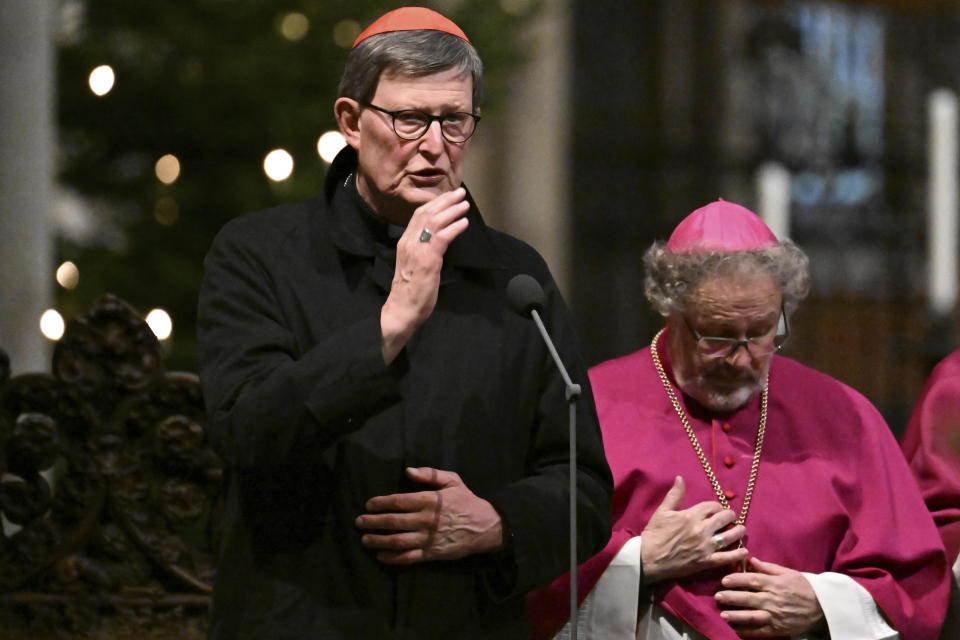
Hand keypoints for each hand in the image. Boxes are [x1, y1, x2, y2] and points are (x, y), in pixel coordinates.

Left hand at [355, 466, 502, 564]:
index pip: (399, 501)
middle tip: (359, 522)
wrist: (487, 527)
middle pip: (394, 522)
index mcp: (430, 500)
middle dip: (373, 522)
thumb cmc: (467, 501)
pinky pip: (409, 558)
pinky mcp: (432, 553)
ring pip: (398, 541)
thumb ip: (430, 474)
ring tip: (365, 539)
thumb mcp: (453, 480)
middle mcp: (427, 520)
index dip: (380, 503)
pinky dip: (393, 558)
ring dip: (378, 541)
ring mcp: (429, 538)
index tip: (368, 504)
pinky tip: (381, 556)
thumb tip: (408, 471)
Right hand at [380, 188, 469, 362]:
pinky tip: (464, 223)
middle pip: (427, 213)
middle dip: (445, 201)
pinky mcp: (428, 260)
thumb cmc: (410, 290)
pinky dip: (454, 228)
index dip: (434, 203)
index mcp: (405, 242)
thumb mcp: (414, 264)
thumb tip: (437, 241)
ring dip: (452, 211)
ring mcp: (418, 250)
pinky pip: (442, 238)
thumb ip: (423, 250)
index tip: (447, 196)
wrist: (402, 308)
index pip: (418, 215)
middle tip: (460, 193)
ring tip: (465, 204)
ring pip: (435, 222)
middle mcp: (409, 242)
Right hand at [640, 476, 747, 583]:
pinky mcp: (706, 562)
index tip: (718, 509)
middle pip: (723, 519)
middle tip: (731, 518)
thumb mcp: (662, 511)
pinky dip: (737, 554)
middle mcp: (701, 529)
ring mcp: (705, 546)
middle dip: (730, 516)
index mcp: (690, 515)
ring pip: (728, 536)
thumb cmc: (654, 534)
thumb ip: (674, 495)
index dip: (717, 506)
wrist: (648, 559)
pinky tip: (744, 551)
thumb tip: (680, 478)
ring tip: (741, 530)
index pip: (712, 506)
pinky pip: (726, 557)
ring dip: (737, 532)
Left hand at [715, 556, 824, 636]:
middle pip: (749, 598)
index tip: (724, 580)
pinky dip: (747, 631)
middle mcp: (774, 600)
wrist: (822, 608)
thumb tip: (750, 560)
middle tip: (718, 596)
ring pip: (752, 616)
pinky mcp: (778, 629)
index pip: (753, 580)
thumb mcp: (788, 573)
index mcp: (776, 584)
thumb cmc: (803, 587)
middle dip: (732, 597)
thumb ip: (768, 567)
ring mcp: (775, 616)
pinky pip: (760, 631)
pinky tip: (735, 629)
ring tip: (723, 614)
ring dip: (736, 616)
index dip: (737, 580)